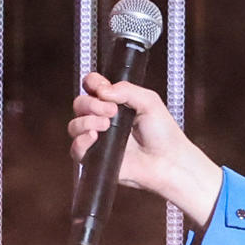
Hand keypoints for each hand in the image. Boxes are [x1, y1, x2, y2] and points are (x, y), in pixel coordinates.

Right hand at [69, 73, 223, 231]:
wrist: (170, 161)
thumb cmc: (164, 134)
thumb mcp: (149, 101)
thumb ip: (126, 89)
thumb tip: (101, 90)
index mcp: (114, 103)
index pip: (91, 87)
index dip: (92, 83)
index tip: (101, 87)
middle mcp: (103, 120)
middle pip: (80, 104)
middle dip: (91, 103)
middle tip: (112, 111)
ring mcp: (99, 140)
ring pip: (74, 125)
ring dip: (86, 121)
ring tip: (106, 124)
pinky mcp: (97, 160)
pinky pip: (76, 150)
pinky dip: (81, 141)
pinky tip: (94, 137)